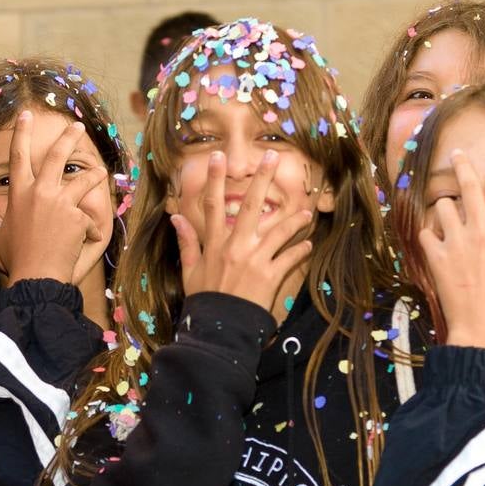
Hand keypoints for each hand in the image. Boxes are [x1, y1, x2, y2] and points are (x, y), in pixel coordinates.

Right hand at [0, 113, 108, 286]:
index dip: (21, 132)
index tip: (25, 115)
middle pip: (56, 156)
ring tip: (100, 171)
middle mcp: (40, 192)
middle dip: (68, 138)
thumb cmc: (16, 256)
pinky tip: (88, 237)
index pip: (18, 156)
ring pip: (82, 180)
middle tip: (77, 126)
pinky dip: (89, 226)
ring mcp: (60, 202)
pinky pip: (87, 216)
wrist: (37, 276)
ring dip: (93, 174)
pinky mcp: (77, 216)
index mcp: (19, 193)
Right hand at [168, 150, 313, 311]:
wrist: (218, 329)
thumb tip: (175, 218)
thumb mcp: (190, 270)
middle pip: (250, 205)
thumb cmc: (203, 300)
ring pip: (278, 231)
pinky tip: (308, 246)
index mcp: (215, 244)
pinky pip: (289, 259)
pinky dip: (300, 252)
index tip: (218, 156)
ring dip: (294, 221)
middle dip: (261, 179)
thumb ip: (187, 242)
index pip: (213, 205)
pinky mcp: (270, 276)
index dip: (215, 179)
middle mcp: (236, 246)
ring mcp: (255, 260)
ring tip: (307, 214)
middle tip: (271, 157)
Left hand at [418, 150, 484, 356]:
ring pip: (444, 208)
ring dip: (447, 206)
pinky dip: (430, 233)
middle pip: (470, 189)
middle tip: (457, 153)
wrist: (483, 328)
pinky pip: (426, 234)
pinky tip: (436, 238)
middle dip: (463, 166)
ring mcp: (455, 243)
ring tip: (451, 211)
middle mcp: (478, 232)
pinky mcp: (436, 258)